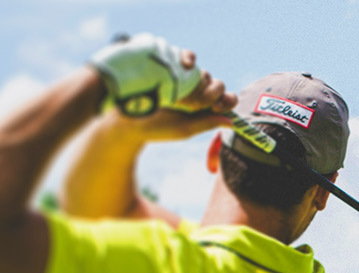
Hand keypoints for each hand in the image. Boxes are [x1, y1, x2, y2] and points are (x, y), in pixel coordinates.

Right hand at [93, 42, 237, 142]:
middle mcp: (197, 93)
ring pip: (205, 73)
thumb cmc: (156, 128)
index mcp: (204, 109)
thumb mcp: (184, 129)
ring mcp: (185, 79)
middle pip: (218, 85)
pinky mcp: (172, 67)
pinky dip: (190, 58)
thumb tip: (230, 121)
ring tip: (180, 97)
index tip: (217, 106)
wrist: (128, 119)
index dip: (227, 100)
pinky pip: (189, 57)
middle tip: (192, 105)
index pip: (226, 99)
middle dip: (210, 94)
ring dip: (198, 84)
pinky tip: (186, 65)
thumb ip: (206, 124)